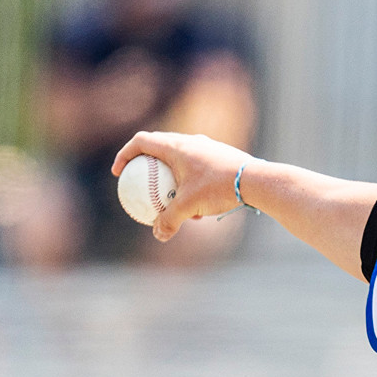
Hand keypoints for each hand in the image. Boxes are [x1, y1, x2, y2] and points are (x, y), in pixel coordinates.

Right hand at [111, 130, 251, 241]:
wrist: (256, 180)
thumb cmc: (219, 188)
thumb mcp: (189, 206)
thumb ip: (169, 220)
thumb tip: (158, 235)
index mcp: (176, 146)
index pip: (141, 141)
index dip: (125, 154)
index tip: (120, 173)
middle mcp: (191, 141)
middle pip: (159, 147)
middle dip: (147, 164)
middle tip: (141, 182)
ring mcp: (207, 146)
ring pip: (180, 159)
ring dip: (172, 178)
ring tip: (172, 202)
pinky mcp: (220, 156)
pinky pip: (198, 167)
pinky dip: (191, 184)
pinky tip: (199, 209)